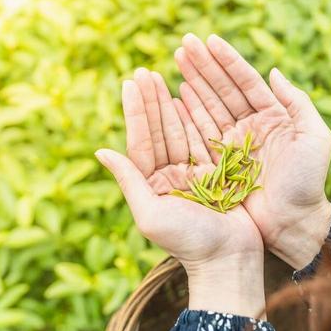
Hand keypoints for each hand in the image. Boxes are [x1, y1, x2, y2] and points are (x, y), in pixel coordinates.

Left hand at [95, 68, 265, 316]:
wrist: (229, 260)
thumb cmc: (188, 242)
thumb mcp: (151, 214)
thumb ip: (129, 181)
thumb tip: (100, 151)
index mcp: (151, 184)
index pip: (140, 140)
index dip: (135, 111)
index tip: (130, 82)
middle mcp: (169, 176)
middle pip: (158, 130)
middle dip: (151, 100)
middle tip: (144, 70)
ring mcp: (193, 173)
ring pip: (180, 130)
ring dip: (170, 103)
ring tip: (163, 75)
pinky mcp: (216, 172)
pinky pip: (203, 138)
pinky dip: (196, 117)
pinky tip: (187, 97)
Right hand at [174, 33, 330, 269]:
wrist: (294, 224)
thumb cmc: (308, 182)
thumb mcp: (314, 138)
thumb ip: (298, 102)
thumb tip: (274, 71)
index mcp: (273, 115)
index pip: (246, 81)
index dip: (228, 60)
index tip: (208, 40)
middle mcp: (251, 125)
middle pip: (223, 89)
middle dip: (204, 66)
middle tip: (184, 44)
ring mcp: (233, 143)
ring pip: (209, 106)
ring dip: (193, 83)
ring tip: (176, 62)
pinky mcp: (220, 162)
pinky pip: (201, 133)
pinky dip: (188, 114)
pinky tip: (175, 96)